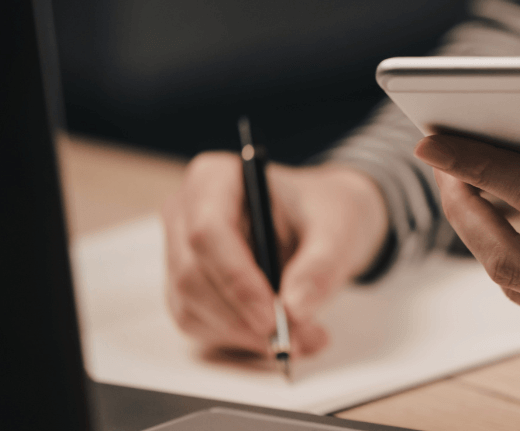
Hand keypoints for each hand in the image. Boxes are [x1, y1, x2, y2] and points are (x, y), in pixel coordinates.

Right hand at [162, 152, 387, 356]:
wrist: (323, 222)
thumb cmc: (325, 212)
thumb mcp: (339, 228)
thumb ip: (322, 265)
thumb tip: (295, 309)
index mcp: (215, 179)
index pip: (207, 233)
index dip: (236, 281)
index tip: (274, 318)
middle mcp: (186, 213)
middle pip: (193, 276)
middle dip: (245, 318)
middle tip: (299, 341)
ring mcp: (181, 253)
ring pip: (192, 308)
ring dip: (245, 336)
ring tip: (305, 339)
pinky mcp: (187, 288)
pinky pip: (200, 325)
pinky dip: (241, 341)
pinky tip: (282, 337)